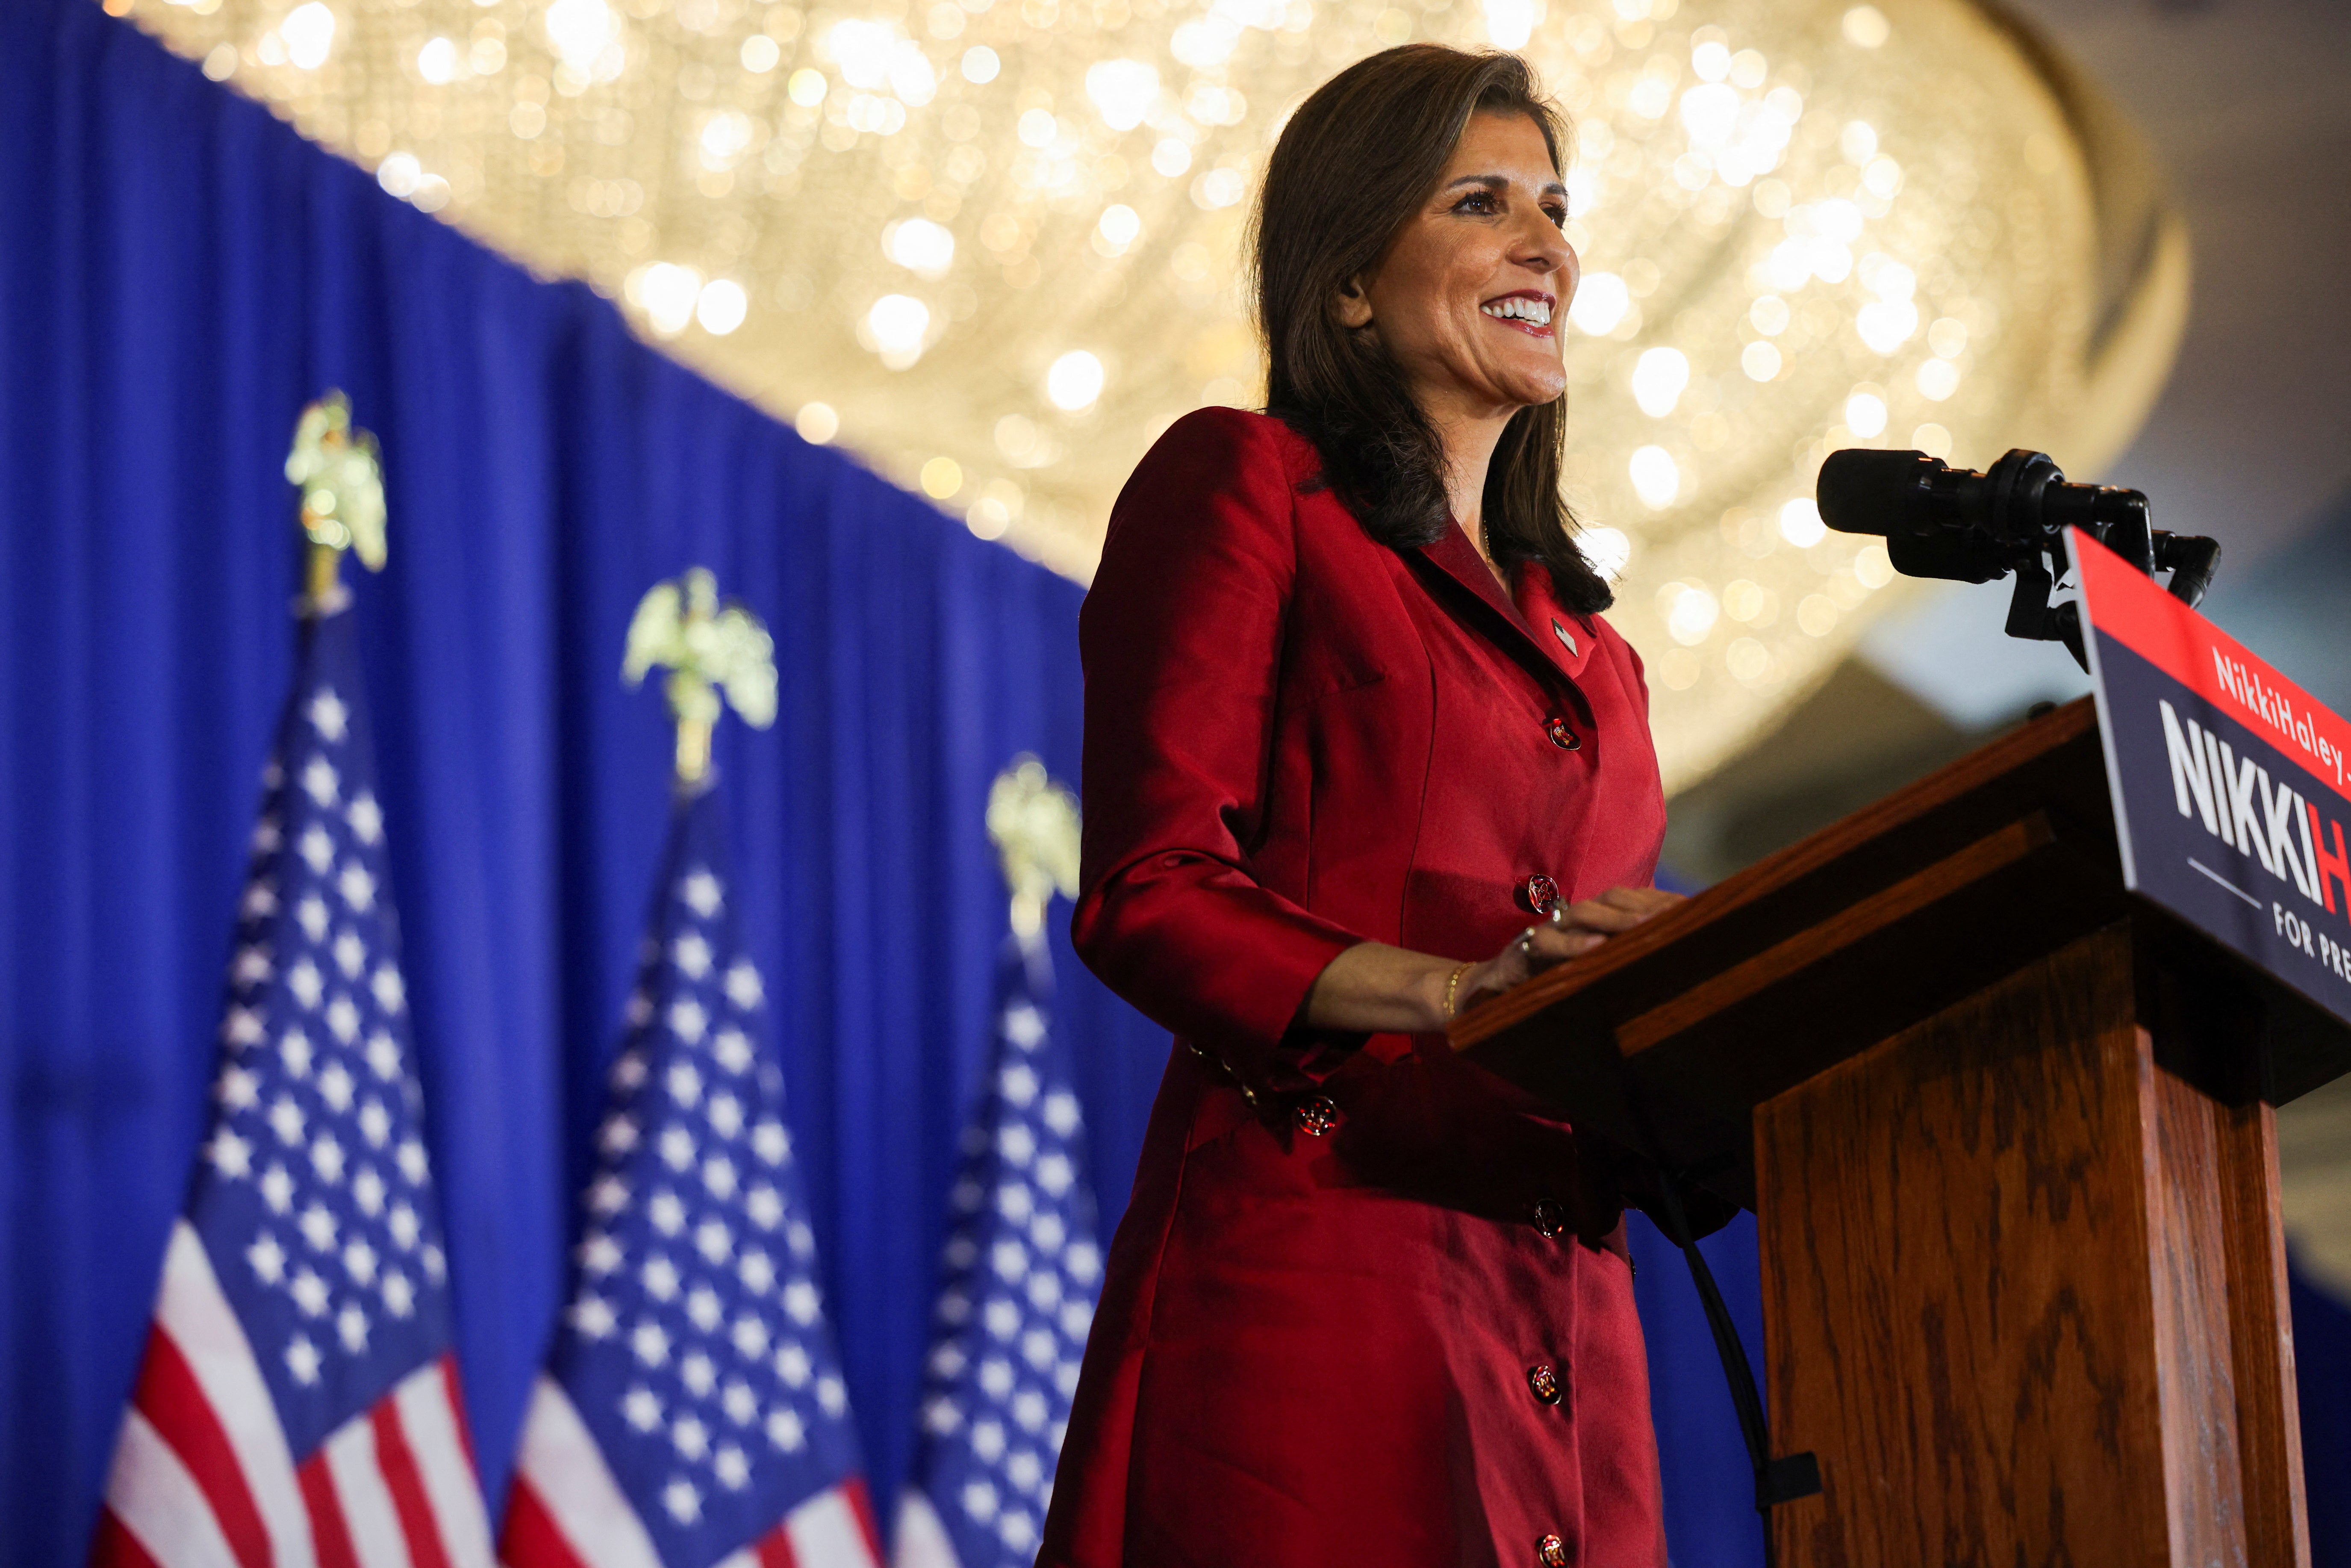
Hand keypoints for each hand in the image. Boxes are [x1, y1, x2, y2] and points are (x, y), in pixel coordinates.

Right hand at [1455, 886, 1683, 1013]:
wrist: (1489, 991)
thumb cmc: (1548, 980)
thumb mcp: (1590, 969)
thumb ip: (1619, 958)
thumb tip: (1670, 959)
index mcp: (1592, 919)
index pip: (1632, 899)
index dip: (1662, 899)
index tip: (1697, 906)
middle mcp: (1572, 918)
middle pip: (1613, 898)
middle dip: (1647, 903)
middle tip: (1680, 914)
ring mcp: (1549, 931)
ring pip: (1584, 914)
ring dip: (1617, 918)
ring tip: (1646, 925)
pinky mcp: (1525, 951)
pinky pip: (1548, 943)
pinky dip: (1572, 945)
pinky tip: (1596, 949)